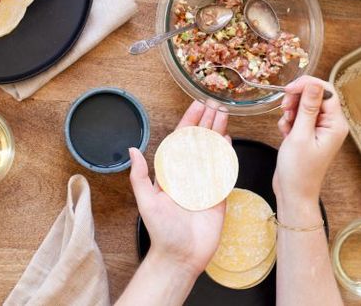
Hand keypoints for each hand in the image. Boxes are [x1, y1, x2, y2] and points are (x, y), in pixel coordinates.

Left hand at [129, 101, 229, 276]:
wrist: (181, 257)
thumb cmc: (161, 232)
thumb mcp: (146, 202)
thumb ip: (140, 176)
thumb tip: (131, 151)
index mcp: (172, 173)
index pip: (181, 141)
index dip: (189, 122)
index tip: (196, 106)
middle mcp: (188, 175)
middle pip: (200, 142)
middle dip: (207, 122)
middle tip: (216, 103)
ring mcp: (205, 183)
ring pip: (213, 152)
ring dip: (218, 133)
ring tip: (224, 115)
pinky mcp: (219, 195)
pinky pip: (224, 171)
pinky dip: (227, 155)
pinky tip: (228, 141)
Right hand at [275, 76, 348, 206]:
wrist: (294, 193)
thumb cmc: (299, 170)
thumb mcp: (300, 135)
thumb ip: (307, 107)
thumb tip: (313, 84)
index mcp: (335, 124)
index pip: (325, 91)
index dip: (306, 86)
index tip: (288, 90)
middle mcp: (331, 124)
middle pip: (315, 96)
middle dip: (297, 99)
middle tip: (284, 109)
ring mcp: (320, 129)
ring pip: (304, 105)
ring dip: (291, 111)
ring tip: (286, 126)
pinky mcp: (309, 134)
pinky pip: (299, 117)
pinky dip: (289, 121)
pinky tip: (285, 134)